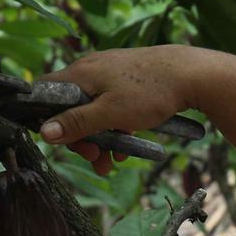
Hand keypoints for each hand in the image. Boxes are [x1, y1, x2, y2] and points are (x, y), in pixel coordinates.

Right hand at [37, 46, 204, 175]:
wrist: (191, 75)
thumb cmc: (150, 92)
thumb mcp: (111, 113)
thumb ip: (77, 123)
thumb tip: (44, 132)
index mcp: (81, 73)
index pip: (45, 91)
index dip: (46, 117)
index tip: (62, 141)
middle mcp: (91, 70)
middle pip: (70, 107)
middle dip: (80, 138)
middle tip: (94, 159)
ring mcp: (109, 75)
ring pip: (93, 112)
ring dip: (99, 140)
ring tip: (111, 165)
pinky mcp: (126, 82)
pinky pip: (111, 109)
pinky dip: (114, 130)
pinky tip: (127, 148)